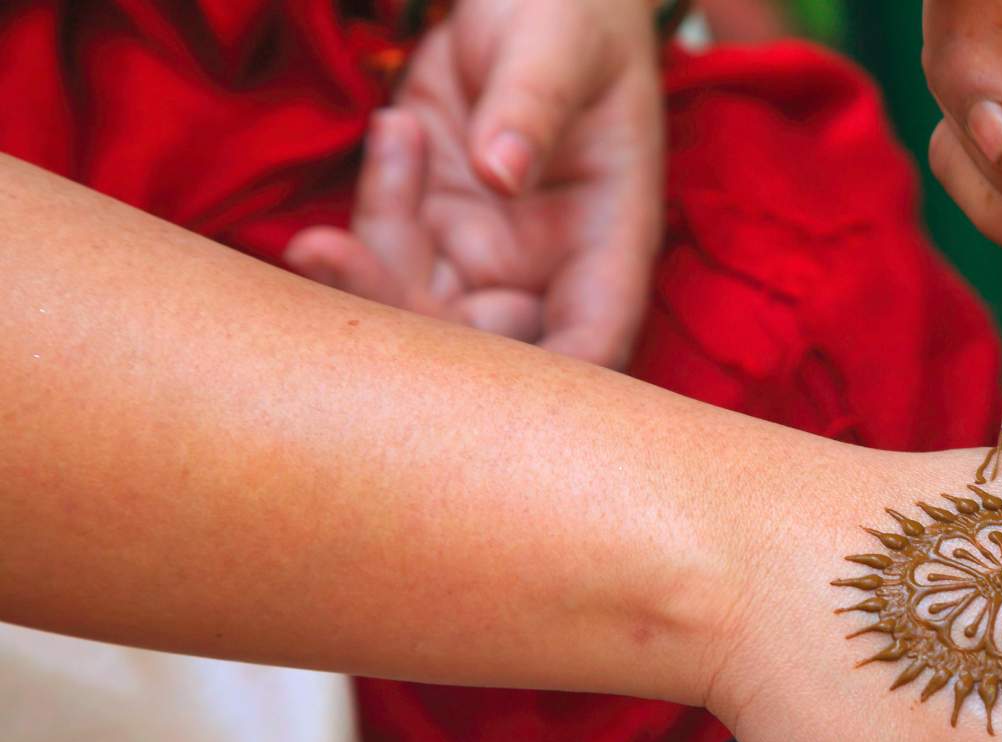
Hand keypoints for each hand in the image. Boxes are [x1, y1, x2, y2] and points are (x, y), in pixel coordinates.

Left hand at [285, 0, 664, 366]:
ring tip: (390, 141)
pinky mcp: (430, 218)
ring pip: (420, 308)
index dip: (541, 387)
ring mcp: (485, 248)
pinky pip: (384, 247)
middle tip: (333, 253)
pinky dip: (373, 203)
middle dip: (407, 320)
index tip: (465, 386)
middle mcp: (549, 265)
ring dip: (368, 262)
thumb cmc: (572, 9)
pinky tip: (398, 127)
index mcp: (611, 240)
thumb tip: (503, 169)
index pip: (590, 343)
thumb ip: (534, 103)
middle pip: (485, 347)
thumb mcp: (561, 41)